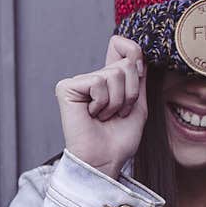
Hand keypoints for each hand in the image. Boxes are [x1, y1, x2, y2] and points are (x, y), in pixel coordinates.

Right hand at [55, 36, 147, 178]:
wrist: (104, 160)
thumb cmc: (119, 139)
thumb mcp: (138, 104)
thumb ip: (137, 78)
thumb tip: (135, 52)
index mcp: (107, 81)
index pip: (121, 47)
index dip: (133, 51)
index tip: (138, 72)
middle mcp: (92, 78)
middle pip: (125, 64)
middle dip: (129, 93)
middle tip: (116, 113)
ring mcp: (78, 82)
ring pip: (114, 74)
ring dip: (117, 102)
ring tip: (104, 117)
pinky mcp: (67, 88)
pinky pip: (98, 82)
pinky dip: (102, 103)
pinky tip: (92, 115)